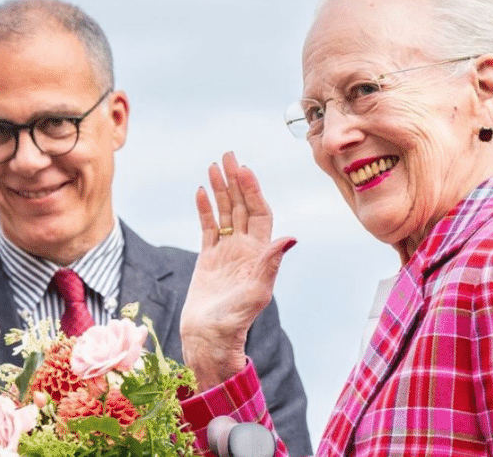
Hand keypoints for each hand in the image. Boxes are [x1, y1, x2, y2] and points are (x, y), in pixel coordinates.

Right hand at [180, 152, 295, 391]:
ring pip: (225, 212)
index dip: (252, 191)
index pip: (259, 213)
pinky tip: (201, 191)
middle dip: (236, 180)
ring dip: (221, 189)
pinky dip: (205, 209)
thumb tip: (290, 238)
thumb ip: (270, 264)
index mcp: (260, 253)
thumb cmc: (236, 320)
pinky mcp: (209, 257)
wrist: (210, 337)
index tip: (244, 170)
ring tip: (214, 165)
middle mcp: (246, 248)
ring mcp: (227, 251)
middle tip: (228, 154)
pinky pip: (207, 227)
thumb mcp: (257, 292)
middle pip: (242, 206)